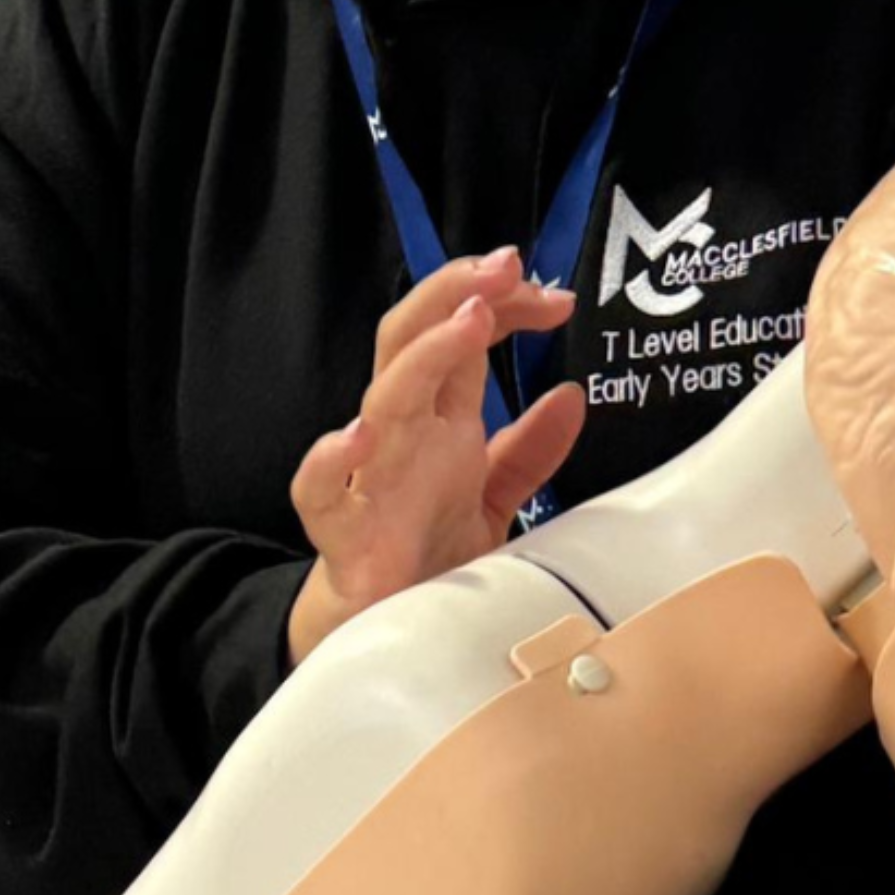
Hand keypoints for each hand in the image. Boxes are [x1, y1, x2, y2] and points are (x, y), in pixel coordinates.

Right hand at [287, 247, 587, 663]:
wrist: (387, 627)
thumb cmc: (430, 556)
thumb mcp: (493, 499)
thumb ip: (529, 451)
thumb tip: (573, 397)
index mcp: (438, 418)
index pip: (463, 336)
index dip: (505, 305)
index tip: (555, 297)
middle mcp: (403, 433)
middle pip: (414, 338)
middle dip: (456, 292)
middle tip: (508, 268)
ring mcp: (370, 475)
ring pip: (383, 396)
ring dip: (425, 353)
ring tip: (470, 320)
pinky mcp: (342, 529)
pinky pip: (320, 489)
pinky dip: (331, 460)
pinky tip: (359, 436)